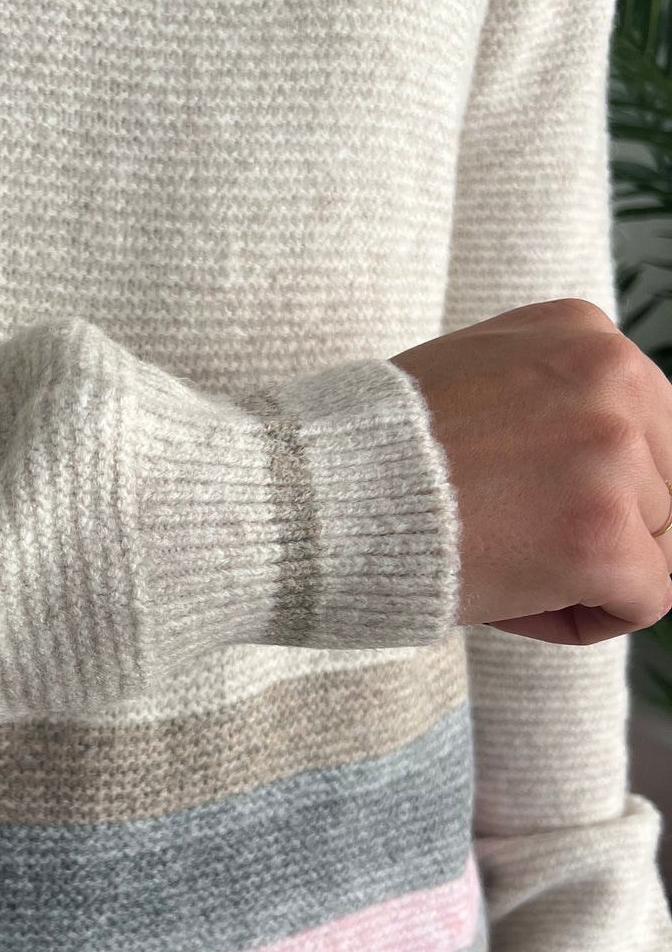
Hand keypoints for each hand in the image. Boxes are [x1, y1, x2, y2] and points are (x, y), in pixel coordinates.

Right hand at [388, 297, 671, 643]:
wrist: (313, 496)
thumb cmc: (375, 455)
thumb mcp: (477, 378)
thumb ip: (551, 397)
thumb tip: (609, 463)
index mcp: (585, 332)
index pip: (647, 431)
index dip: (584, 485)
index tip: (513, 498)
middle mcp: (614, 375)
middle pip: (662, 488)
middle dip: (594, 530)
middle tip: (503, 538)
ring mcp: (613, 453)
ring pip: (655, 547)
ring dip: (580, 574)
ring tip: (494, 563)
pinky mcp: (604, 533)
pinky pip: (647, 601)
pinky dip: (584, 619)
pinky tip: (512, 602)